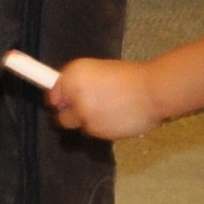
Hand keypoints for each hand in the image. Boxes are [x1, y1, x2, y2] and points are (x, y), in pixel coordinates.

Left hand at [47, 55, 161, 141]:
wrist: (152, 92)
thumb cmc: (130, 77)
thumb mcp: (99, 71)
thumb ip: (80, 83)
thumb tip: (66, 96)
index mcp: (74, 74)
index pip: (52, 94)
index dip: (60, 99)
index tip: (64, 102)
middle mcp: (74, 94)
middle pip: (61, 116)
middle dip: (71, 114)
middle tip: (87, 108)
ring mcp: (84, 115)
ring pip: (77, 126)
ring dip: (87, 122)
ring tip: (107, 111)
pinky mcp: (96, 130)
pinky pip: (92, 132)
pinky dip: (100, 128)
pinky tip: (114, 118)